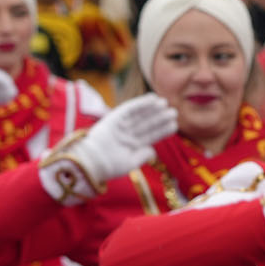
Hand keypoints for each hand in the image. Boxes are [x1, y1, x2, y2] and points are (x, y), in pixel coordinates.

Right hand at [39, 94, 178, 204]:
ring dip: (153, 109)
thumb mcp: (129, 163)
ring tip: (166, 104)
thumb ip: (142, 156)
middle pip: (147, 124)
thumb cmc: (108, 166)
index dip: (162, 130)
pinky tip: (153, 99)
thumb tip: (152, 150)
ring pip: (140, 116)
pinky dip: (141, 103)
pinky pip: (129, 108)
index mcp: (130, 146)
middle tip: (174, 112)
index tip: (174, 125)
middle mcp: (126, 134)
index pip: (150, 136)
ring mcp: (119, 126)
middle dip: (160, 118)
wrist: (90, 162)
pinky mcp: (113, 118)